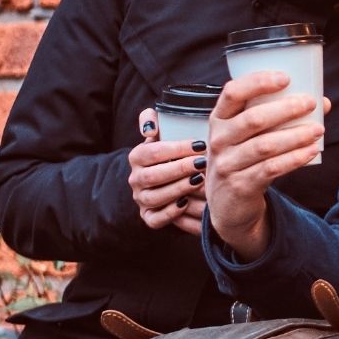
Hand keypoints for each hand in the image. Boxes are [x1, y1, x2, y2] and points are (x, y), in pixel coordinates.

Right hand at [129, 109, 205, 234]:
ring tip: (199, 181)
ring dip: (178, 189)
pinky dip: (170, 213)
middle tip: (202, 163)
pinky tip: (186, 203)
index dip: (177, 148)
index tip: (201, 145)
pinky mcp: (149, 217)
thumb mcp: (161, 132)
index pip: (153, 152)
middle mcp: (135, 179)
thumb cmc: (170, 152)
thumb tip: (149, 128)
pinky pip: (155, 219)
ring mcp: (141, 199)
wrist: (166, 178)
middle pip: (153, 175)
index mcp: (137, 157)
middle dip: (180, 169)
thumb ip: (151, 119)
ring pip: (154, 198)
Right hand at [205, 73, 327, 261]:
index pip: (232, 93)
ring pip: (265, 145)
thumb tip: (322, 102)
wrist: (228, 205)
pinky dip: (294, 159)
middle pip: (253, 119)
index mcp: (219, 119)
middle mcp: (219, 139)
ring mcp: (227, 164)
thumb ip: (278, 117)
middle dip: (285, 109)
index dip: (258, 82)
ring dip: (295, 135)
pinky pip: (271, 169)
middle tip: (311, 103)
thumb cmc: (243, 158)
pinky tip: (311, 151)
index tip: (286, 78)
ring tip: (319, 130)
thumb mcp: (249, 136)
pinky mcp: (240, 185)